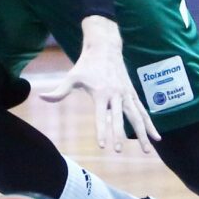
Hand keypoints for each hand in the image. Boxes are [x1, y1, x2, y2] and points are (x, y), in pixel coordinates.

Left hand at [39, 17, 160, 154]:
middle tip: (118, 151)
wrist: (106, 47)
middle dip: (119, 135)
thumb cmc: (87, 64)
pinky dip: (150, 124)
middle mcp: (116, 95)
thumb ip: (59, 91)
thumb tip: (42, 98)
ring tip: (147, 150)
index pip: (101, 116)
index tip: (103, 146)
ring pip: (137, 117)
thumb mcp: (72, 76)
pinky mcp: (132, 94)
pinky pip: (143, 112)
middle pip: (120, 118)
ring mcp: (126, 94)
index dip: (102, 131)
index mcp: (101, 93)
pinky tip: (157, 137)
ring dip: (142, 134)